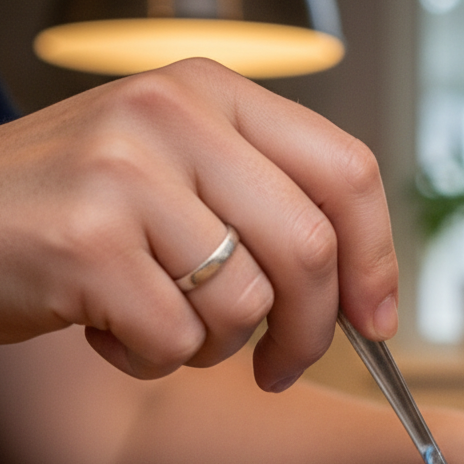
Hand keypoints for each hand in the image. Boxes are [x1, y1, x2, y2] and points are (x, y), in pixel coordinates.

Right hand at [0, 58, 397, 390]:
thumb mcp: (185, 179)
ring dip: (215, 346)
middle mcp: (175, 113)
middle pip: (310, 248)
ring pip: (247, 304)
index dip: (377, 259)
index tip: (375, 322)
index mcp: (218, 94)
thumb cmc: (88, 215)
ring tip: (162, 324)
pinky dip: (153, 360)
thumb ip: (272, 213)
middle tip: (280, 369)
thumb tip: (368, 301)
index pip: (348, 172)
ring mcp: (126, 170)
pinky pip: (177, 339)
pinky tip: (111, 331)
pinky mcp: (87, 238)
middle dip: (311, 334)